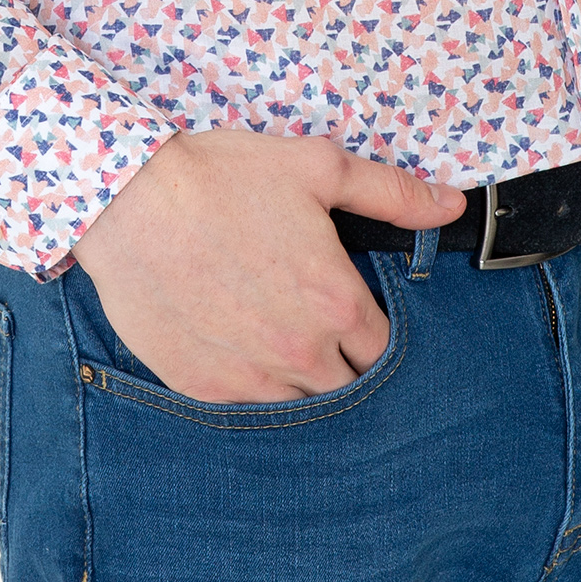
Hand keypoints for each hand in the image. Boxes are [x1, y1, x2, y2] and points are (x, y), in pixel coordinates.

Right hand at [71, 128, 463, 403]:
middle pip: (351, 389)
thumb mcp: (317, 168)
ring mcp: (251, 377)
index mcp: (337, 302)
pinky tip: (245, 360)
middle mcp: (302, 351)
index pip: (386, 350)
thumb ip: (391, 192)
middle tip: (325, 335)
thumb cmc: (224, 176)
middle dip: (347, 366)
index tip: (360, 317)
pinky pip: (249, 413)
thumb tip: (452, 205)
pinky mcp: (204, 388)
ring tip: (287, 352)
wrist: (128, 198)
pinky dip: (255, 393)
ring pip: (303, 409)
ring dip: (304, 387)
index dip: (377, 335)